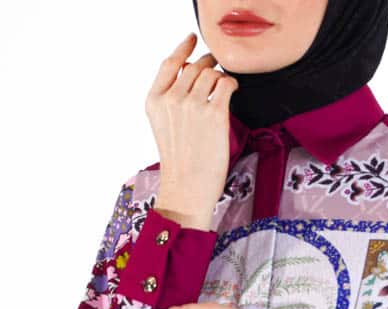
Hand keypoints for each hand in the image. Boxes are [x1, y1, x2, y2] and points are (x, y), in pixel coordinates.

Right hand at [145, 33, 238, 222]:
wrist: (187, 189)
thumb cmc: (180, 163)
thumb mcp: (164, 126)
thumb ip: (171, 99)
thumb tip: (193, 73)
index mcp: (155, 101)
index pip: (170, 63)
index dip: (183, 48)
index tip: (192, 40)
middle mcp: (172, 99)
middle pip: (194, 67)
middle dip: (207, 66)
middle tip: (215, 75)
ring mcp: (193, 105)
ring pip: (211, 72)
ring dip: (220, 77)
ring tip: (223, 89)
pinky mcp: (214, 114)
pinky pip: (226, 83)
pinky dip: (231, 83)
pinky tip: (232, 91)